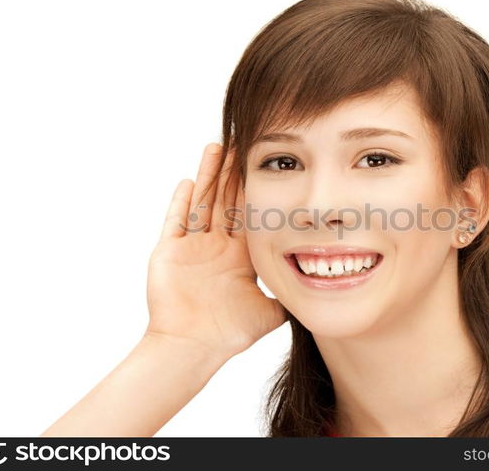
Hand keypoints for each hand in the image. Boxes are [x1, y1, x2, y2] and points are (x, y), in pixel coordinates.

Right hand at [145, 143, 286, 358]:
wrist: (193, 348)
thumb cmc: (229, 333)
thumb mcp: (269, 311)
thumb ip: (289, 295)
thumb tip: (318, 288)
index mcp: (239, 255)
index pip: (249, 213)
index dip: (256, 190)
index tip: (265, 165)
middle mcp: (216, 246)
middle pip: (226, 200)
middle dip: (234, 172)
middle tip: (242, 142)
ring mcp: (192, 247)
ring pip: (202, 202)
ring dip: (209, 176)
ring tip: (217, 147)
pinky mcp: (170, 252)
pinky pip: (176, 221)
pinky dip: (181, 202)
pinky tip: (189, 181)